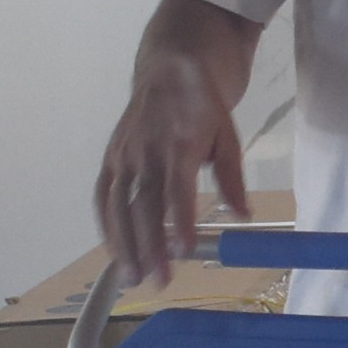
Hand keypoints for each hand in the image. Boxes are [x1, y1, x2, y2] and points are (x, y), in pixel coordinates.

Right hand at [94, 44, 249, 286]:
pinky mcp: (112, 157)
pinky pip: (103, 195)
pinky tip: (114, 251)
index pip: (177, 189)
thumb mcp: (227, 136)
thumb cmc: (203, 106)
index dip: (179, 222)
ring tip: (133, 277)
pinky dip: (106, 225)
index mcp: (180, 143)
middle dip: (149, 246)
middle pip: (143, 205)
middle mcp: (146, 150)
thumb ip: (231, 178)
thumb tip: (244, 215)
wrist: (169, 68)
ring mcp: (124, 154)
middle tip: (158, 279)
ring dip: (124, 244)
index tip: (183, 252)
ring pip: (118, 205)